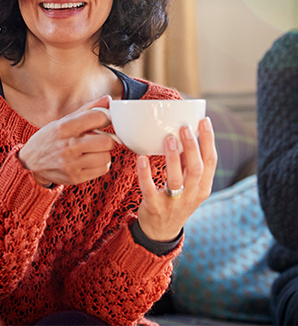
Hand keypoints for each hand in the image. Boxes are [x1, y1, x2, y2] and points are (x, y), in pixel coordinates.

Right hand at [18, 95, 116, 186]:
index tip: (103, 120)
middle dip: (107, 138)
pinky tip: (91, 160)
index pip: (98, 118)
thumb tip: (108, 99)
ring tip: (93, 150)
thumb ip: (87, 110)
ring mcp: (71, 164)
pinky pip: (103, 169)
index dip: (105, 118)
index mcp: (64, 128)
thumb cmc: (50, 138)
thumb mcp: (63, 121)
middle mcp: (67, 146)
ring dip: (103, 152)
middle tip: (100, 138)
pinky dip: (101, 164)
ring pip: (106, 157)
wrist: (30, 163)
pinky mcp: (75, 178)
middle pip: (106, 142)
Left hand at [136, 117, 216, 241]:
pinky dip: (145, 173)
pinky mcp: (155, 207)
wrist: (161, 232)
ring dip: (173, 158)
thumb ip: (187, 162)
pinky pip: (150, 189)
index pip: (212, 161)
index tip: (204, 120)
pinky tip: (141, 158)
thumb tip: (184, 133)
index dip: (209, 140)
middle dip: (192, 147)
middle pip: (196, 169)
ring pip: (176, 179)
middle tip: (184, 127)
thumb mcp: (188, 184)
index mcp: (203, 186)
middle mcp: (192, 195)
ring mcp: (174, 203)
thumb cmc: (176, 200)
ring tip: (168, 138)